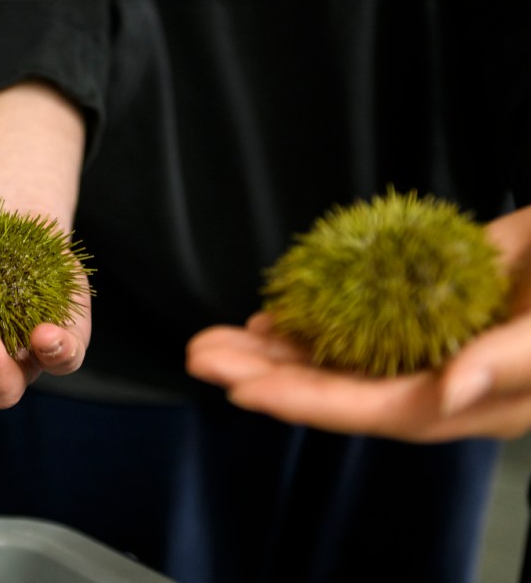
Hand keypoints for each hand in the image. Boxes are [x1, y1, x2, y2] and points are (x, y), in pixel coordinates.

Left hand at [186, 205, 530, 441]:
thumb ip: (503, 364)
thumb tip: (444, 393)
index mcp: (473, 399)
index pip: (372, 407)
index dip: (304, 399)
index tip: (241, 386)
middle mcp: (444, 374)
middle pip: (340, 383)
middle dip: (266, 372)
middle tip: (201, 354)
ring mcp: (433, 335)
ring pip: (342, 350)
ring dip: (280, 343)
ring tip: (220, 336)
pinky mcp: (432, 295)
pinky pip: (362, 308)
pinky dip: (319, 310)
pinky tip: (279, 308)